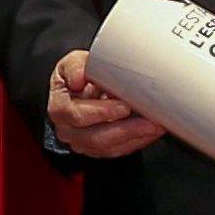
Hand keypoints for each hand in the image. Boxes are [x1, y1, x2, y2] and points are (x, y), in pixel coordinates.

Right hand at [45, 49, 165, 158]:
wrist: (82, 87)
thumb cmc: (78, 76)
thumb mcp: (73, 63)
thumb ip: (75, 67)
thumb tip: (79, 78)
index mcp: (59, 108)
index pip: (76, 115)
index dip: (101, 113)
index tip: (124, 107)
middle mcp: (67, 130)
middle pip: (95, 138)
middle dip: (126, 130)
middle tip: (148, 122)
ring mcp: (82, 143)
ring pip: (109, 148)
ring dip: (135, 138)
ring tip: (155, 127)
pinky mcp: (98, 149)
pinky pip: (118, 151)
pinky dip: (137, 142)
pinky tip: (150, 132)